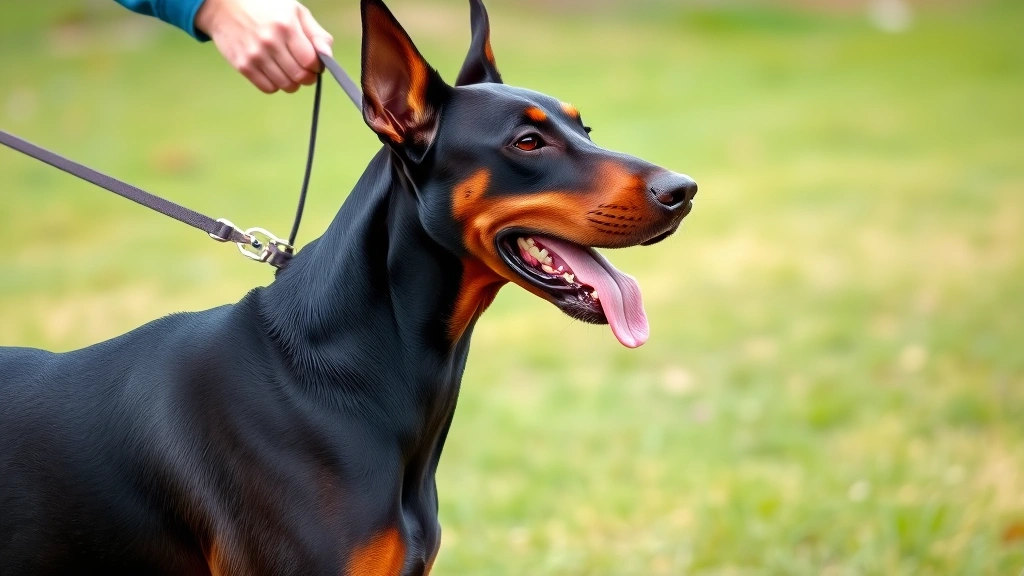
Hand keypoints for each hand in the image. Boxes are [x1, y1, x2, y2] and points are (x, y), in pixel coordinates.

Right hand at [195, 0, 333, 93]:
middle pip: (299, 76)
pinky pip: (268, 88)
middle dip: (307, 77)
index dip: (317, 66)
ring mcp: (255, 55)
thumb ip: (316, 34)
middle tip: (303, 69)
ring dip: (292, 82)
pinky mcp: (243, 66)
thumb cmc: (265, 7)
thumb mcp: (294, 11)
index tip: (314, 63)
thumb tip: (327, 56)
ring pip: (285, 85)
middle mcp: (270, 42)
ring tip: (288, 69)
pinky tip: (274, 71)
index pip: (311, 61)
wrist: (223, 5)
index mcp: (286, 26)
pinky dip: (275, 84)